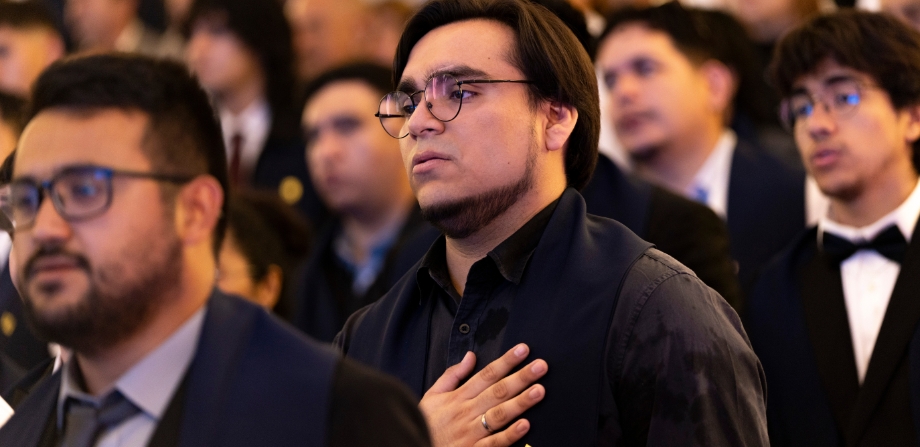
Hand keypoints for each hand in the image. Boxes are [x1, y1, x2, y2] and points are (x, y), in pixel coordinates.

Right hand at [419, 343, 547, 446]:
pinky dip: (510, 435)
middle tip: (541, 365)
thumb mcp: (433, 396)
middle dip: (521, 377)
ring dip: (520, 402)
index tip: (524, 349)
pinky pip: (494, 444)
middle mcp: (466, 412)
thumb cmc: (425, 423)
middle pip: (497, 391)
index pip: (486, 375)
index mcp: (458, 397)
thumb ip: (452, 375)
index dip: (506, 361)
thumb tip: (471, 356)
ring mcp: (470, 433)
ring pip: (499, 415)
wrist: (410, 446)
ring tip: (540, 390)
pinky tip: (525, 425)